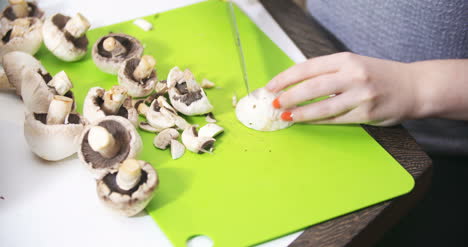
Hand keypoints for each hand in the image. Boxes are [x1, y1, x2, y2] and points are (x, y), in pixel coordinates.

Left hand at [266, 52, 420, 125]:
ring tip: (286, 115)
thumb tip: (294, 84)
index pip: (308, 67)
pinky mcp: (367, 114)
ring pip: (322, 107)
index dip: (286, 78)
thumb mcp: (354, 64)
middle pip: (312, 87)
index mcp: (346, 59)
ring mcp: (361, 95)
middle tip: (274, 103)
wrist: (415, 86)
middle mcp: (353, 75)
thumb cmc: (378, 75)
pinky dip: (318, 121)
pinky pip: (336, 119)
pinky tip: (306, 121)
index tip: (271, 86)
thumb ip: (328, 72)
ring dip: (301, 112)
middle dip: (289, 96)